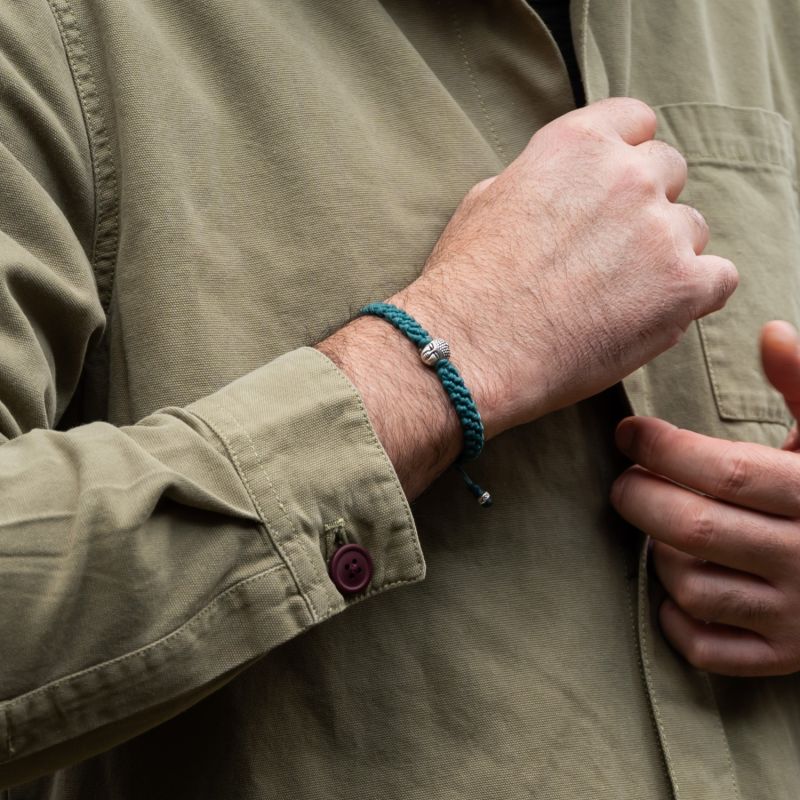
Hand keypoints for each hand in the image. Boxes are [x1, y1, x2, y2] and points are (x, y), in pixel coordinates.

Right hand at [394, 97, 737, 436]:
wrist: (471, 347)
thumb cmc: (466, 283)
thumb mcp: (485, 202)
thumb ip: (538, 181)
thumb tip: (556, 192)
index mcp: (577, 143)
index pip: (636, 121)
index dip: (627, 155)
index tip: (615, 186)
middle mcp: (627, 174)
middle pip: (668, 172)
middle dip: (644, 205)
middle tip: (610, 251)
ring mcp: (660, 230)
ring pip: (692, 229)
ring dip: (666, 255)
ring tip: (620, 295)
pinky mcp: (682, 286)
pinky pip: (719, 278)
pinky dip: (694, 294)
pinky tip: (655, 312)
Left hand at [611, 321, 799, 675]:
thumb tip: (770, 330)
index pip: (724, 471)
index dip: (662, 448)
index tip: (628, 432)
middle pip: (692, 527)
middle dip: (640, 497)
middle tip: (626, 480)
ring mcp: (798, 616)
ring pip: (690, 584)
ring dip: (658, 554)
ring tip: (662, 527)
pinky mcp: (785, 657)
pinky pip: (706, 648)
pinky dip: (676, 618)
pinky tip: (678, 585)